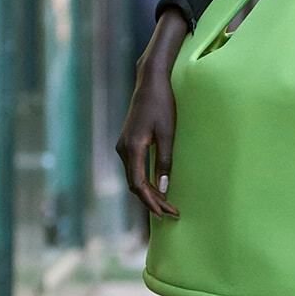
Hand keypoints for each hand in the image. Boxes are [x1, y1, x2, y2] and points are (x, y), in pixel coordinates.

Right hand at [115, 9, 188, 219]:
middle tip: (172, 213)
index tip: (165, 213)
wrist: (150, 82)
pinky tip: (158, 188)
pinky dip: (145, 181)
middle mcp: (122, 149)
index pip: (138, 185)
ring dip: (149, 192)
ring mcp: (123, 146)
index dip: (151, 202)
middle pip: (135, 185)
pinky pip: (134, 168)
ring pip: (134, 177)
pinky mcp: (127, 143)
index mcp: (132, 148)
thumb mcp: (168, 134)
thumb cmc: (162, 105)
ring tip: (168, 204)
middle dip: (153, 201)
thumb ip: (165, 161)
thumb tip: (164, 187)